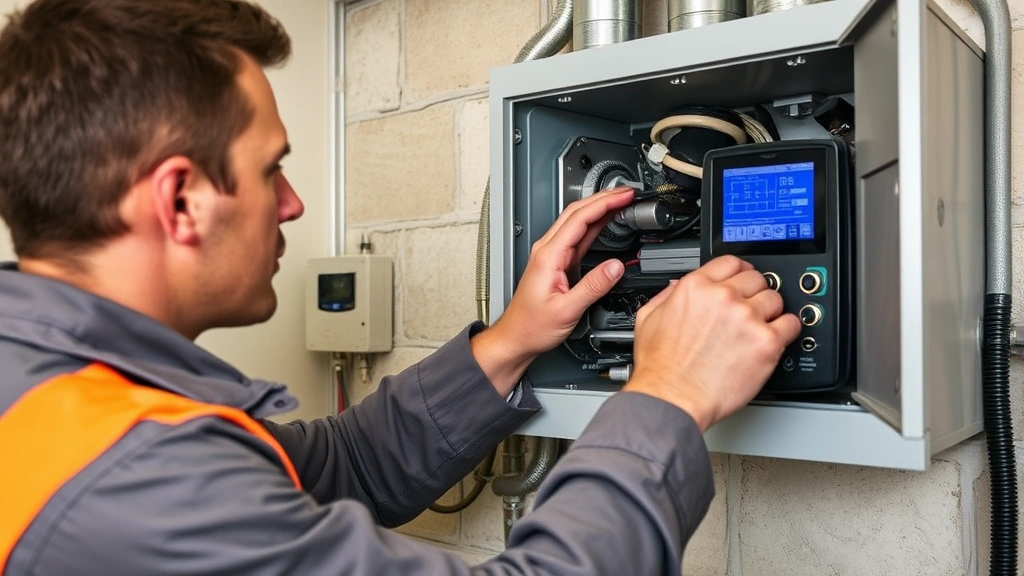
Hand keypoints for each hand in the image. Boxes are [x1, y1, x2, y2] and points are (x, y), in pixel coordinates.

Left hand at [471, 186, 635, 395]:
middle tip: (627, 193)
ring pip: (577, 221)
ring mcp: (551, 255)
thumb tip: (615, 267)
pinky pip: (578, 236)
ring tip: (621, 202)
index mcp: (548, 256)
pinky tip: (606, 221)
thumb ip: (593, 287)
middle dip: (603, 198)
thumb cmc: (532, 327)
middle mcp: (547, 250)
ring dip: (599, 208)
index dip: (604, 203)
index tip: (623, 196)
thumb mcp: (567, 310)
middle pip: (577, 212)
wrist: (516, 337)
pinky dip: (594, 225)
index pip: (579, 218)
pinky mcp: (557, 263)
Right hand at [624, 255, 800, 431]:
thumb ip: (666, 296)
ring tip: (760, 327)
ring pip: (775, 299)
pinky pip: (791, 324)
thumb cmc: (661, 367)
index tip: (744, 279)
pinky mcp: (766, 342)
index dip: (740, 271)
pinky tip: (775, 339)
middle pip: (756, 279)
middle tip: (751, 309)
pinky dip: (787, 330)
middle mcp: (723, 298)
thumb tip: (678, 287)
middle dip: (755, 292)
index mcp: (696, 287)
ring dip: (770, 311)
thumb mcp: (649, 319)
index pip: (731, 263)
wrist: (673, 397)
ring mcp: (747, 318)